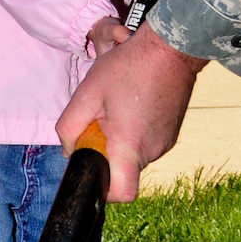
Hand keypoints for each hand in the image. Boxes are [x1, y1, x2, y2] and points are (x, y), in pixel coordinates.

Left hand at [57, 22, 205, 200]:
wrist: (171, 48)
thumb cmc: (128, 66)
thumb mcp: (87, 92)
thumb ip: (68, 127)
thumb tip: (69, 150)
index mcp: (130, 145)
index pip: (121, 193)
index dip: (104, 189)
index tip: (93, 165)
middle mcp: (152, 150)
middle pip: (123, 171)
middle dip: (107, 154)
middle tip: (101, 121)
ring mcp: (166, 143)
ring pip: (134, 156)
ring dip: (121, 141)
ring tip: (119, 108)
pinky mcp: (172, 134)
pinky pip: (147, 144)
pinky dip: (135, 133)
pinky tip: (132, 105)